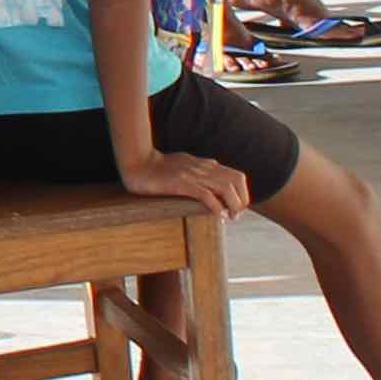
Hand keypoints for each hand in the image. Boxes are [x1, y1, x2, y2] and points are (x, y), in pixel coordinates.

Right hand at [118, 143, 249, 217]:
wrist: (137, 162)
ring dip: (233, 204)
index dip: (243, 193)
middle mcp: (203, 168)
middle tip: (236, 215)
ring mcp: (192, 174)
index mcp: (205, 164)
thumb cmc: (157, 167)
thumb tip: (209, 187)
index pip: (236, 176)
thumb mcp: (184, 166)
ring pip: (225, 187)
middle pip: (236, 180)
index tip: (237, 208)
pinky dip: (216, 206)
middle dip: (242, 200)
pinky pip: (205, 194)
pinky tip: (217, 216)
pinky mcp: (181, 183)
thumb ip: (198, 173)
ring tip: (230, 217)